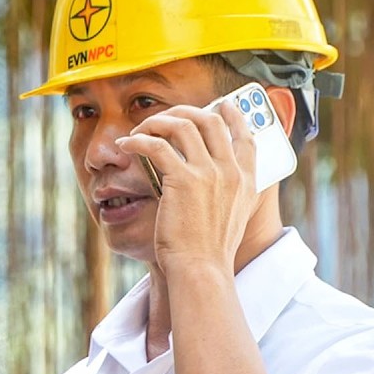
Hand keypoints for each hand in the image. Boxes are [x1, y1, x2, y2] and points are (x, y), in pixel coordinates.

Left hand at [116, 99, 258, 273]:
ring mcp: (209, 173)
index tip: (222, 104)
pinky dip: (138, 141)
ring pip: (183, 125)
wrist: (202, 269)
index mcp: (247, 180)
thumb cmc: (209, 250)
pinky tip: (126, 145)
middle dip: (185, 112)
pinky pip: (157, 146)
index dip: (233, 115)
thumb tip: (212, 183)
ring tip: (140, 131)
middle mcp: (231, 171)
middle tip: (166, 117)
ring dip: (157, 122)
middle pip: (211, 121)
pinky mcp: (182, 180)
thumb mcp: (232, 218)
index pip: (246, 135)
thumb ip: (228, 195)